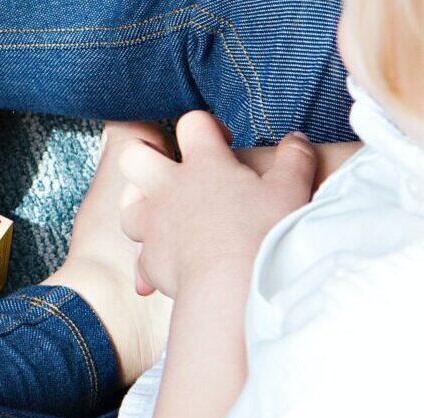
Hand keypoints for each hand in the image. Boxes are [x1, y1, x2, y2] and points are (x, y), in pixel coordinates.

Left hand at [118, 112, 317, 298]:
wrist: (234, 287)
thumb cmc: (265, 234)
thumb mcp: (291, 189)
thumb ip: (294, 159)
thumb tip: (296, 139)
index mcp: (204, 164)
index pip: (191, 124)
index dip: (206, 126)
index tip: (223, 144)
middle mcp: (169, 189)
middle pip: (134, 155)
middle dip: (146, 155)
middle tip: (170, 168)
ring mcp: (153, 224)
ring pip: (127, 204)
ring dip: (140, 206)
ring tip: (162, 213)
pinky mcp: (149, 260)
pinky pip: (139, 257)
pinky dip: (149, 261)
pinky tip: (162, 269)